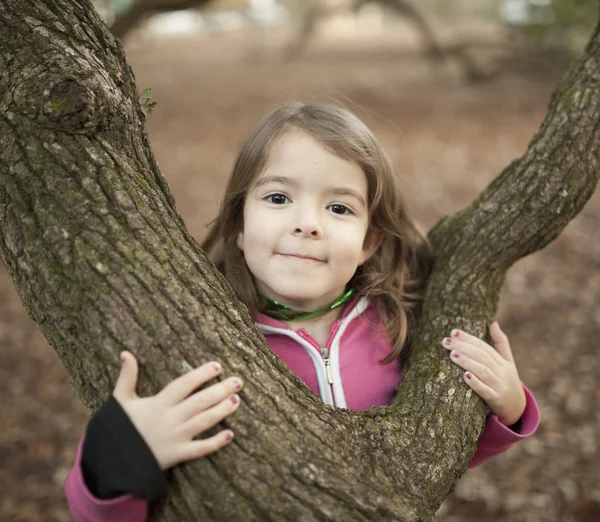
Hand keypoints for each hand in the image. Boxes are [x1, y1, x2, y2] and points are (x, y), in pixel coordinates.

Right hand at [113, 351, 242, 470]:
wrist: (112, 460)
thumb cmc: (120, 427)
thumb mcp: (120, 400)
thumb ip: (127, 377)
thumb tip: (125, 353)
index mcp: (158, 403)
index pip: (184, 385)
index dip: (201, 375)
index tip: (217, 366)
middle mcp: (170, 418)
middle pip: (200, 402)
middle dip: (220, 390)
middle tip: (238, 382)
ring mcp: (175, 437)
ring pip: (203, 422)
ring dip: (222, 411)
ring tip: (237, 400)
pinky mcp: (177, 455)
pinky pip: (200, 449)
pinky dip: (215, 443)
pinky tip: (230, 434)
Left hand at [441, 322, 525, 425]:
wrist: (518, 408)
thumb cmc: (507, 381)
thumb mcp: (508, 362)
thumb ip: (501, 343)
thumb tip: (493, 322)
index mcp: (502, 362)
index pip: (484, 347)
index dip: (469, 338)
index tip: (453, 332)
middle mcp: (502, 372)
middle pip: (482, 356)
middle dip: (463, 347)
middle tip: (446, 341)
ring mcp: (500, 386)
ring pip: (483, 371)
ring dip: (467, 362)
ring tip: (452, 354)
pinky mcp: (497, 400)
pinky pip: (486, 391)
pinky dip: (476, 383)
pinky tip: (465, 376)